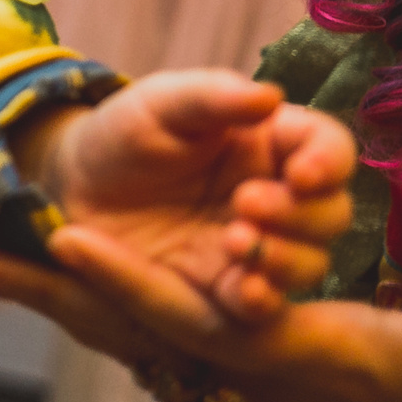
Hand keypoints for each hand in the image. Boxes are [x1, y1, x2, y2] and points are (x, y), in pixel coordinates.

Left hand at [0, 71, 358, 319]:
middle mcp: (279, 196)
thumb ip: (212, 97)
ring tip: (234, 240)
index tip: (302, 173)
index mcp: (273, 142)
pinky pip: (264, 303)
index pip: (329, 148)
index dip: (328, 162)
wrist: (72, 186)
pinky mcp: (226, 287)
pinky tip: (243, 291)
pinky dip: (262, 300)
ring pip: (308, 263)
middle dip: (301, 214)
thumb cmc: (123, 132)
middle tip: (245, 203)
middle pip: (330, 214)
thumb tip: (270, 97)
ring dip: (284, 258)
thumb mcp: (161, 103)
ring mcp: (257, 246)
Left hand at [50, 164, 401, 401]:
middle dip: (62, 294)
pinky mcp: (300, 391)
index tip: (62, 238)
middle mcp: (290, 387)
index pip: (213, 318)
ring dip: (82, 306)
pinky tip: (88, 288)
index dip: (135, 281)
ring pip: (166, 344)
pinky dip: (136, 315)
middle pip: (156, 335)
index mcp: (336, 361)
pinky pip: (199, 348)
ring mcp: (289, 396)